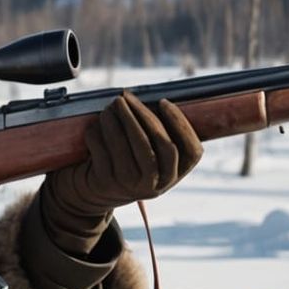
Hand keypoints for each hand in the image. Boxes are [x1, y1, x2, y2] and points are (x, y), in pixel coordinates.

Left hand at [42, 92, 202, 238]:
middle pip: (159, 144)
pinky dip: (98, 132)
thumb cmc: (128, 161)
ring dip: (117, 119)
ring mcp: (131, 185)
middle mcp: (156, 184)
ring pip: (127, 144)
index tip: (163, 101)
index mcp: (174, 175)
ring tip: (111, 106)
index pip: (192, 151)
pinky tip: (97, 123)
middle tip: (127, 97)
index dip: (181, 124)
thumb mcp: (150, 154)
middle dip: (143, 114)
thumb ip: (157, 132)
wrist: (96, 191)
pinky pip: (102, 149)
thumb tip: (151, 97)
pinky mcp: (106, 181)